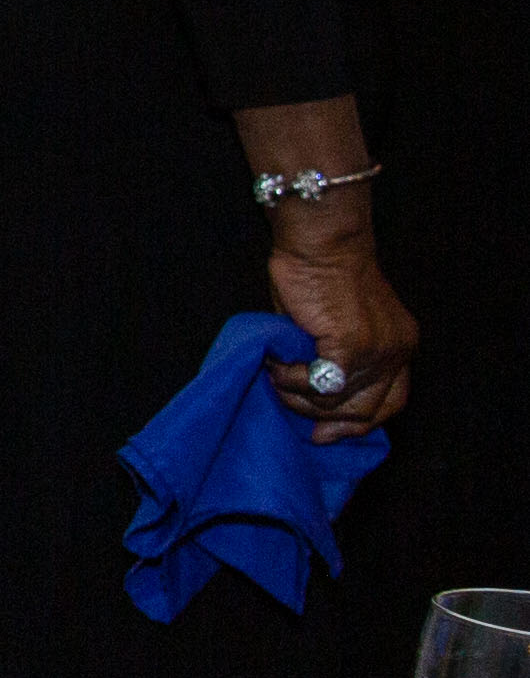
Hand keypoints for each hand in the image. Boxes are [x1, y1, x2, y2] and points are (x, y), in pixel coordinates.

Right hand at [264, 236, 414, 438]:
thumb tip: (312, 395)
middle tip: (289, 404)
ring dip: (297, 394)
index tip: (325, 434)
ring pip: (336, 402)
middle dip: (323, 418)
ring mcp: (378, 351)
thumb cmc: (319, 274)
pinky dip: (292, 379)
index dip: (359, 424)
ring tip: (276, 374)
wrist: (320, 243)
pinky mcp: (352, 347)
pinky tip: (278, 364)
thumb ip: (335, 357)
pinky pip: (319, 384)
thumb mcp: (335, 323)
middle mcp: (397, 352)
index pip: (392, 403)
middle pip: (366, 411)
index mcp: (400, 346)